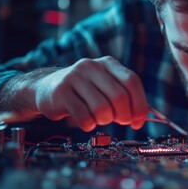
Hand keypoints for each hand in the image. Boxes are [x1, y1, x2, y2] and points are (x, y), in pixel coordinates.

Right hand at [33, 56, 148, 131]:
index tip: (138, 122)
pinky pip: (84, 117)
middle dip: (123, 116)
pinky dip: (89, 125)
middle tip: (119, 121)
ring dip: (105, 121)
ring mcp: (74, 77)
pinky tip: (86, 122)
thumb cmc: (83, 92)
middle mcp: (92, 66)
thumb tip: (141, 118)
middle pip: (119, 96)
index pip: (132, 81)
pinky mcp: (61, 93)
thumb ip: (124, 97)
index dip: (140, 104)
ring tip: (99, 119)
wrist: (46, 88)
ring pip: (102, 109)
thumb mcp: (105, 87)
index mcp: (108, 63)